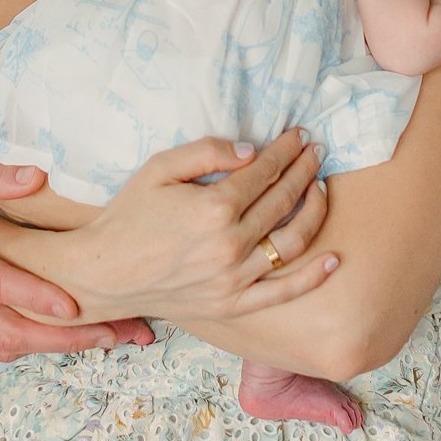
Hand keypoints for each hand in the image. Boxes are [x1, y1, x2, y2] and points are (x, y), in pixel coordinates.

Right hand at [52, 128, 336, 326]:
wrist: (105, 273)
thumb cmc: (129, 215)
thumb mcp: (159, 169)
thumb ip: (206, 153)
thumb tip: (251, 150)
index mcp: (213, 207)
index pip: (265, 172)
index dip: (286, 150)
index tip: (300, 136)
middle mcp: (230, 244)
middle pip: (283, 201)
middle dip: (305, 171)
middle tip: (317, 152)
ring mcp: (234, 278)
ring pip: (291, 242)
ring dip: (314, 211)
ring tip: (321, 188)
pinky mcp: (232, 304)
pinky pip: (282, 292)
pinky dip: (313, 276)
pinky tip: (334, 259)